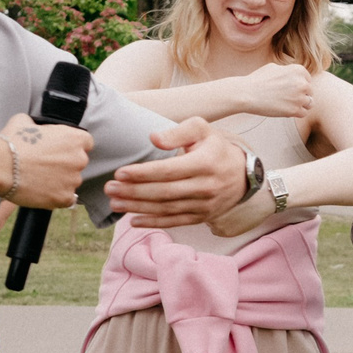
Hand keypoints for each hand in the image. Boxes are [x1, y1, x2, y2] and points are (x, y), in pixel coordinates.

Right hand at [0, 113, 93, 208]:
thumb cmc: (11, 143)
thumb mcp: (24, 121)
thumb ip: (37, 125)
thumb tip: (33, 126)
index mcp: (74, 138)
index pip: (85, 143)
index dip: (71, 147)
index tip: (60, 150)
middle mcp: (78, 159)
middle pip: (78, 163)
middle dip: (65, 164)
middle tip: (45, 165)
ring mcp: (73, 180)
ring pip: (71, 181)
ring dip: (60, 181)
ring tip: (39, 179)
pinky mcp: (64, 198)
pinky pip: (66, 199)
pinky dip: (56, 197)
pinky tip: (42, 191)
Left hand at [107, 115, 249, 227]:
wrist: (243, 175)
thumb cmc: (215, 148)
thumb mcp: (202, 130)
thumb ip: (177, 132)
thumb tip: (153, 138)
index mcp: (205, 163)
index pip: (168, 171)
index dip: (143, 173)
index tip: (120, 173)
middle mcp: (206, 186)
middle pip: (164, 192)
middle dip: (133, 192)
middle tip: (109, 188)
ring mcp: (205, 205)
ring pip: (166, 208)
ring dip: (138, 208)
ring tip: (115, 203)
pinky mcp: (203, 216)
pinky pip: (175, 221)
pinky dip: (154, 223)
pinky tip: (134, 221)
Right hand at [241, 63, 315, 118]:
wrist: (247, 94)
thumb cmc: (258, 80)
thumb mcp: (274, 67)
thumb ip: (288, 71)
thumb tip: (297, 76)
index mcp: (298, 70)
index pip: (308, 79)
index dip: (299, 85)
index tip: (289, 88)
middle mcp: (302, 83)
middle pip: (309, 92)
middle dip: (301, 95)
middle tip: (286, 97)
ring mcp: (300, 98)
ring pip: (309, 103)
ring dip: (300, 104)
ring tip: (287, 104)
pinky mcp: (295, 111)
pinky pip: (303, 113)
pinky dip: (296, 113)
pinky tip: (285, 109)